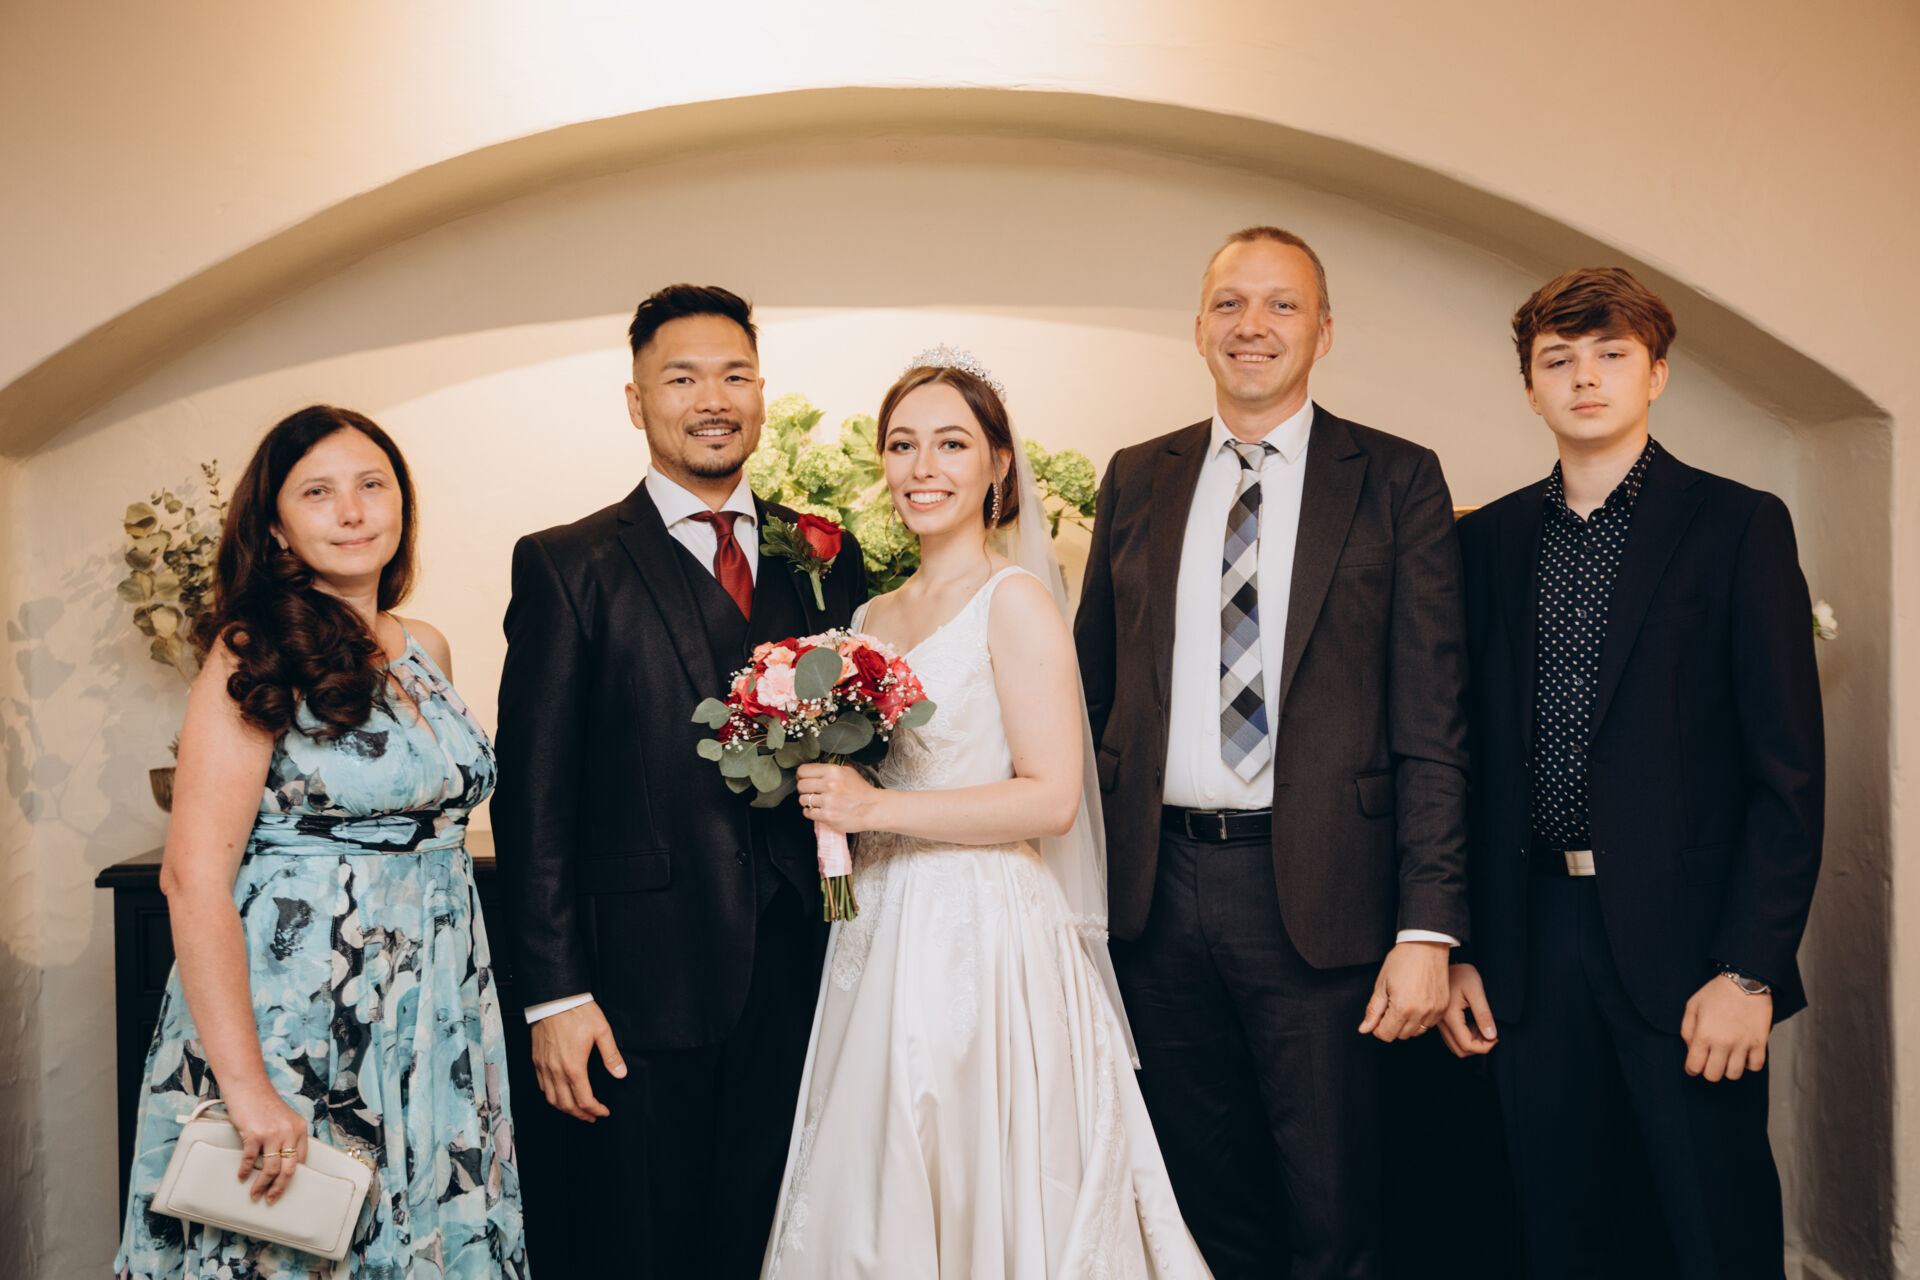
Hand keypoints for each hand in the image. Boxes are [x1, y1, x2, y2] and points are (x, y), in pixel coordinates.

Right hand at [222, 1085, 308, 1203]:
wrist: (248, 1086)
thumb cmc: (264, 1103)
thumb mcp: (284, 1119)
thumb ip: (287, 1137)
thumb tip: (282, 1162)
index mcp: (300, 1129)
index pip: (301, 1160)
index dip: (292, 1177)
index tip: (285, 1187)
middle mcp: (290, 1132)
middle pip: (288, 1169)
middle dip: (279, 1187)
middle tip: (271, 1199)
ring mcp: (272, 1134)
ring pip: (271, 1169)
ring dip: (262, 1185)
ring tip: (255, 1194)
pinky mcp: (254, 1134)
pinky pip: (250, 1160)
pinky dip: (245, 1171)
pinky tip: (242, 1176)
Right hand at [531, 1000, 626, 1121]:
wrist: (553, 998)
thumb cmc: (577, 1012)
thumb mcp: (601, 1031)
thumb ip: (611, 1056)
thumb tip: (620, 1074)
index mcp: (574, 1067)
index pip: (584, 1100)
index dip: (595, 1110)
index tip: (603, 1112)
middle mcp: (556, 1071)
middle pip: (566, 1105)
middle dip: (581, 1115)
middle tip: (592, 1117)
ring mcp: (544, 1067)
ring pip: (551, 1099)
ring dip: (565, 1108)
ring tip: (577, 1110)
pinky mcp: (537, 1060)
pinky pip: (542, 1086)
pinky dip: (551, 1096)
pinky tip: (559, 1094)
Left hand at [795, 762, 879, 832]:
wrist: (873, 809)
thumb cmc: (861, 791)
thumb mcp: (848, 771)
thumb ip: (830, 768)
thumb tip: (812, 767)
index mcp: (833, 771)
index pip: (803, 770)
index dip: (802, 775)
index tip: (804, 779)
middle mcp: (830, 785)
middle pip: (800, 785)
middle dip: (804, 789)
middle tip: (811, 791)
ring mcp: (828, 801)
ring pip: (802, 800)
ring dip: (807, 802)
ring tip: (817, 802)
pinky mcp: (828, 816)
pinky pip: (808, 813)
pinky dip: (811, 812)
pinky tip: (819, 810)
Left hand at [1358, 940, 1449, 1041]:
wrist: (1426, 946)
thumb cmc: (1402, 961)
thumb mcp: (1381, 985)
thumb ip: (1373, 1010)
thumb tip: (1365, 1028)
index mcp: (1402, 1008)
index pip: (1386, 1035)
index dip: (1378, 1027)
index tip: (1378, 1017)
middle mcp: (1420, 1013)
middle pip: (1400, 1035)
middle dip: (1391, 1025)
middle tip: (1389, 1007)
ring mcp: (1434, 1011)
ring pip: (1415, 1032)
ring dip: (1406, 1024)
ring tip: (1403, 1004)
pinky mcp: (1442, 1008)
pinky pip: (1429, 1025)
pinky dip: (1420, 1020)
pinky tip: (1415, 1004)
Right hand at [1437, 962, 1498, 1057]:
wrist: (1442, 962)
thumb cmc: (1461, 973)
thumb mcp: (1476, 990)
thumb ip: (1484, 1014)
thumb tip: (1491, 1036)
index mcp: (1450, 1016)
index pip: (1466, 1045)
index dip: (1484, 1047)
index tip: (1496, 1038)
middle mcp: (1442, 1023)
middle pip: (1460, 1050)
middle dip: (1478, 1048)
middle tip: (1492, 1035)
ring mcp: (1440, 1023)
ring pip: (1456, 1046)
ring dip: (1472, 1043)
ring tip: (1483, 1028)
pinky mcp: (1441, 1020)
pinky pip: (1453, 1038)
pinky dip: (1466, 1037)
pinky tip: (1474, 1025)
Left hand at [1681, 974, 1772, 1080]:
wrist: (1746, 981)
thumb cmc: (1717, 992)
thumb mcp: (1692, 1006)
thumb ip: (1687, 1030)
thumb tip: (1691, 1050)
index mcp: (1704, 1034)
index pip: (1694, 1066)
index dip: (1691, 1069)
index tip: (1693, 1066)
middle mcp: (1723, 1043)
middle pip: (1713, 1075)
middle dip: (1708, 1071)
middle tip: (1710, 1061)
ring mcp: (1743, 1044)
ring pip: (1734, 1074)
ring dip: (1728, 1068)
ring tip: (1726, 1057)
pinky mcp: (1760, 1043)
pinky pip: (1755, 1066)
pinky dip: (1748, 1064)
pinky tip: (1743, 1054)